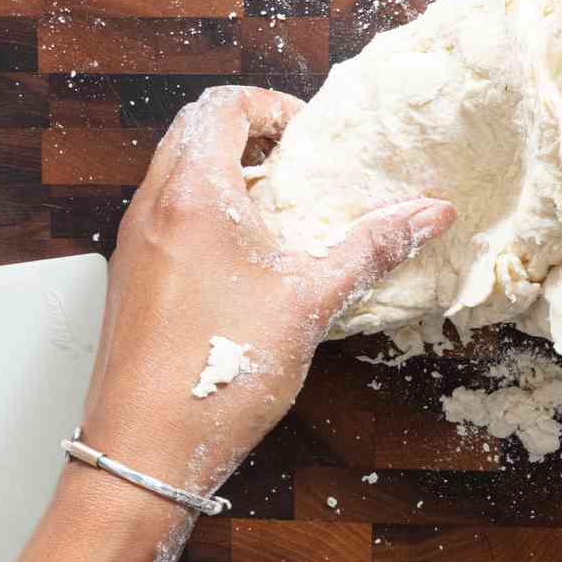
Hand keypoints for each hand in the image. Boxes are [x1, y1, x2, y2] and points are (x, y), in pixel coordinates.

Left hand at [4, 85, 452, 561]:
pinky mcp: (129, 279)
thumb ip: (373, 247)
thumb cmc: (221, 371)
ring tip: (274, 207)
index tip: (307, 135)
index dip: (270, 105)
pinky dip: (201, 208)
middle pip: (194, 129)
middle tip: (294, 160)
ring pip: (174, 171)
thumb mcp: (311, 300)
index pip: (222, 106)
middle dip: (247, 131)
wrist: (142, 456)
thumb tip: (432, 213)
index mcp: (195, 193)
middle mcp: (154, 206)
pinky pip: (163, 212)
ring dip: (223, 170)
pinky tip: (241, 258)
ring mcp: (134, 244)